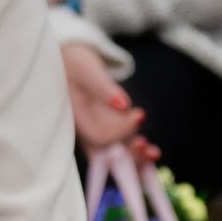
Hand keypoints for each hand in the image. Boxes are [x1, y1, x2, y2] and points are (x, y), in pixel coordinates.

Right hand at [61, 42, 158, 164]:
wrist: (68, 63)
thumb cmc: (74, 63)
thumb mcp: (87, 70)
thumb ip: (103, 88)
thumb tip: (124, 105)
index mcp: (77, 120)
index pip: (100, 137)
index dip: (121, 131)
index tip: (139, 114)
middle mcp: (86, 132)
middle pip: (107, 156)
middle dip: (129, 156)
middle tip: (145, 145)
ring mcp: (97, 133)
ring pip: (116, 155)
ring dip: (135, 157)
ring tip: (154, 152)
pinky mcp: (107, 130)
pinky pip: (122, 147)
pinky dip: (136, 152)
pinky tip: (152, 152)